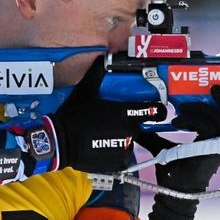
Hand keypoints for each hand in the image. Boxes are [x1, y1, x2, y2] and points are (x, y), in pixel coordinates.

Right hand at [44, 61, 163, 173]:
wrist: (59, 141)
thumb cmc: (73, 116)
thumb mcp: (85, 92)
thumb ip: (97, 75)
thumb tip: (101, 58)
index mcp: (124, 113)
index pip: (154, 111)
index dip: (159, 111)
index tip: (159, 111)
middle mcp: (129, 130)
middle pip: (139, 126)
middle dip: (129, 125)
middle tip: (112, 125)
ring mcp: (125, 147)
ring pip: (130, 141)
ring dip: (120, 139)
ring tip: (102, 137)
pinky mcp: (118, 161)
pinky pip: (123, 156)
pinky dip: (115, 153)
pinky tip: (101, 147)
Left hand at [136, 86, 219, 219]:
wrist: (173, 192)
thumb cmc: (172, 172)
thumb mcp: (163, 147)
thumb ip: (154, 135)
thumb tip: (136, 124)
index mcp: (216, 140)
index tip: (212, 90)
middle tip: (213, 89)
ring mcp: (218, 147)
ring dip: (201, 109)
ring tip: (182, 108)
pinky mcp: (211, 150)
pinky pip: (207, 127)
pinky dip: (192, 120)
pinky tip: (177, 122)